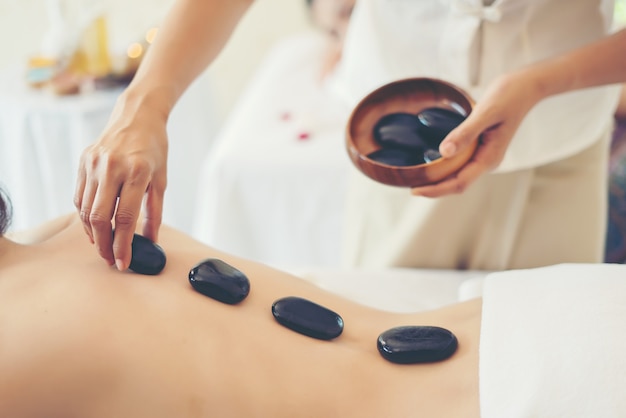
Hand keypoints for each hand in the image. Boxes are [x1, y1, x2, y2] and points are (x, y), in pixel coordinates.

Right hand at [74, 96, 167, 269]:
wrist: (137, 116)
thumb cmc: (154, 150)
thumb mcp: (161, 181)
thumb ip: (155, 213)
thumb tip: (151, 242)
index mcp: (137, 172)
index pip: (126, 218)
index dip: (124, 245)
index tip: (124, 263)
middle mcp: (112, 167)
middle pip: (100, 217)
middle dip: (104, 244)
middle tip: (110, 260)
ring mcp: (94, 163)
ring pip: (85, 209)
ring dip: (92, 233)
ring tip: (103, 246)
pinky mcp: (83, 161)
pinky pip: (79, 196)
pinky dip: (84, 215)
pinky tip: (94, 227)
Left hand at [410, 72, 542, 197]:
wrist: (526, 86)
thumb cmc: (509, 96)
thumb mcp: (486, 112)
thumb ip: (465, 132)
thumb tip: (444, 152)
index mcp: (489, 158)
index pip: (459, 183)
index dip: (436, 190)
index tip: (415, 191)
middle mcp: (487, 161)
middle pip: (457, 183)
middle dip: (434, 188)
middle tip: (409, 187)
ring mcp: (485, 155)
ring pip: (459, 175)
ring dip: (439, 179)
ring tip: (416, 179)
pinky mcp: (481, 147)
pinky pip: (460, 163)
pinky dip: (445, 166)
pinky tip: (431, 162)